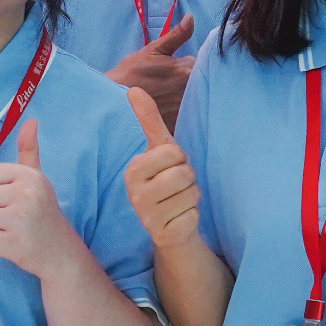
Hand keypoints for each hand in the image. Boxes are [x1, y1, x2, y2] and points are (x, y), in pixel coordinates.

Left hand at [0, 118, 88, 278]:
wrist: (62, 253)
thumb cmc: (44, 213)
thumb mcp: (38, 179)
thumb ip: (29, 151)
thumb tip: (31, 120)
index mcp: (30, 176)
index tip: (12, 200)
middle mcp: (26, 194)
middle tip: (12, 219)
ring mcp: (20, 219)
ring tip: (10, 231)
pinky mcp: (14, 243)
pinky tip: (10, 245)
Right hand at [106, 13, 195, 118]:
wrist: (113, 98)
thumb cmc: (132, 71)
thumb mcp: (153, 49)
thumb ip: (177, 35)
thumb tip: (191, 18)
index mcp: (186, 71)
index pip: (200, 65)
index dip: (187, 65)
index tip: (174, 68)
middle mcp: (188, 91)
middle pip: (199, 83)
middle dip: (188, 81)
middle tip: (168, 81)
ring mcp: (181, 109)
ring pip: (193, 99)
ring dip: (184, 96)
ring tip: (165, 94)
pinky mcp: (175, 123)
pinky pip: (185, 116)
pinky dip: (179, 112)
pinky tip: (165, 107)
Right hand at [121, 89, 202, 249]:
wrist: (169, 224)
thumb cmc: (165, 180)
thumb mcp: (159, 150)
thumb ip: (149, 120)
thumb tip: (133, 89)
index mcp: (132, 170)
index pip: (174, 152)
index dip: (179, 158)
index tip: (169, 167)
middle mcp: (134, 195)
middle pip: (184, 173)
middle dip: (188, 179)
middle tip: (175, 187)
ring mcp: (147, 218)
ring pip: (192, 195)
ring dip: (192, 198)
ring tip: (178, 202)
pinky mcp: (164, 236)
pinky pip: (193, 217)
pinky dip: (193, 217)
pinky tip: (179, 219)